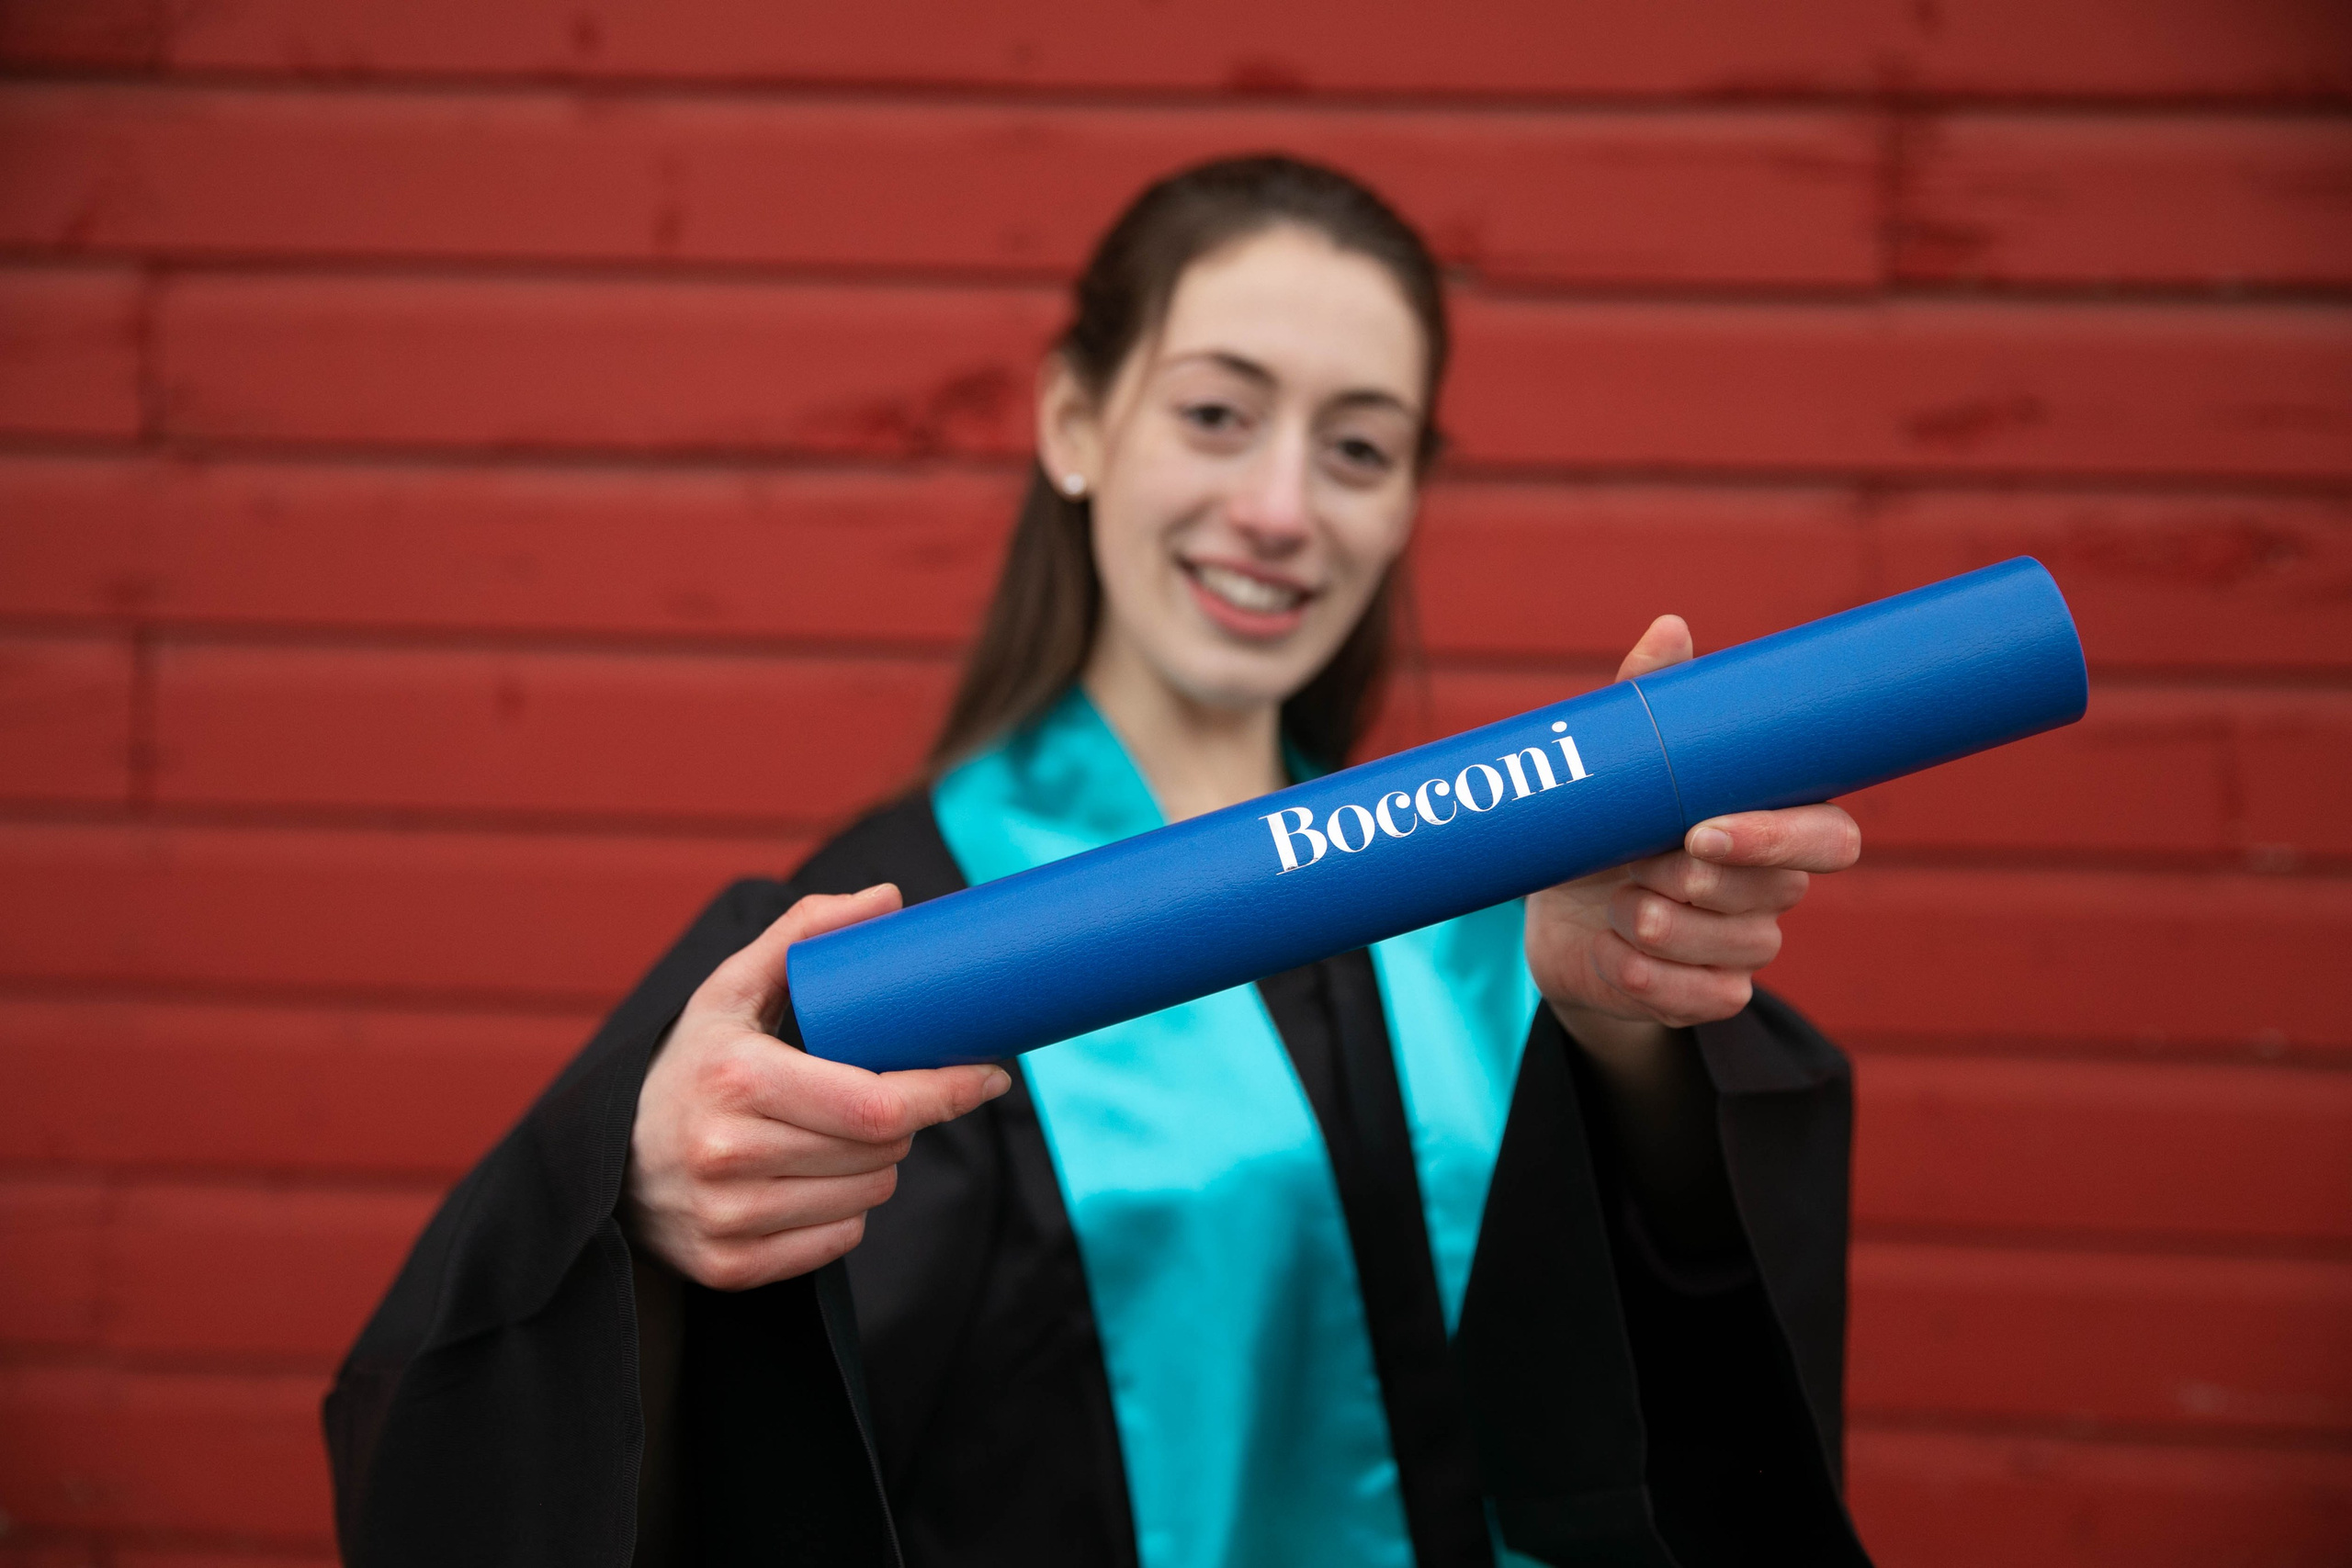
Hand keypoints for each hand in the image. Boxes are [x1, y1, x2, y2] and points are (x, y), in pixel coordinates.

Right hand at [625, 884, 1011, 1290]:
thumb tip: (887, 898)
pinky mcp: (730, 1267)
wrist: (609, 1161)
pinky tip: (810, 1179)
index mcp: (737, 1075)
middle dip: (907, 1119)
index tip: (989, 1074)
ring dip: (878, 1165)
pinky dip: (845, 1211)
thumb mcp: (730, 990)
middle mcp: (727, 1151)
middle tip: (886, 1093)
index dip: (947, 1091)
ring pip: (870, 1196)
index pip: (878, 1104)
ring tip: (839, 1135)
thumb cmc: (692, 1064)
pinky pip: (840, 1240)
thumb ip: (803, 935)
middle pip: (883, 1151)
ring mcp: (727, 1217)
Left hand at [1525, 615, 1861, 1053]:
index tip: (1702, 831)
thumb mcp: (1615, 767)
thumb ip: (1647, 702)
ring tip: (1612, 903)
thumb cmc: (1603, 827)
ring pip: (1733, 948)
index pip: (1832, 837)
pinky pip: (1700, 1000)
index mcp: (1770, 823)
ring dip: (1652, 926)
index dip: (1778, 838)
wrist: (1556, 917)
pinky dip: (1641, 976)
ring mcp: (1746, 945)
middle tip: (1631, 865)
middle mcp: (1773, 887)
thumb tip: (1672, 628)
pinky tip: (1612, 953)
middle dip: (1684, 882)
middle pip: (1771, 894)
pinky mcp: (1711, 995)